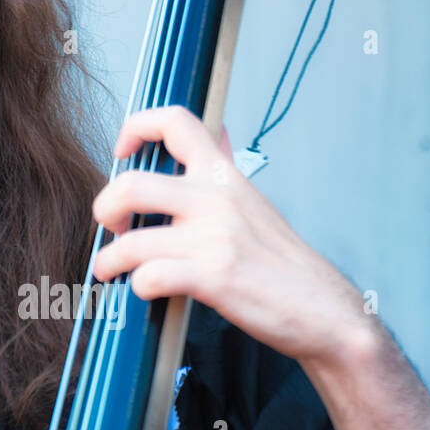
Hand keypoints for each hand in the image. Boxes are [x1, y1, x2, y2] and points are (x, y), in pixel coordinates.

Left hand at [91, 105, 373, 369]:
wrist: (324, 309)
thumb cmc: (284, 262)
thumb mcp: (255, 202)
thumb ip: (227, 170)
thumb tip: (218, 133)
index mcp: (225, 176)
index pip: (176, 121)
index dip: (135, 127)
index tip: (121, 153)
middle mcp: (217, 199)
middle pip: (130, 185)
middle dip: (104, 209)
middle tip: (111, 227)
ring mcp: (214, 239)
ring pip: (130, 243)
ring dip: (108, 261)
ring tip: (109, 271)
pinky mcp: (213, 278)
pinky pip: (149, 277)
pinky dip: (138, 287)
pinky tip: (146, 290)